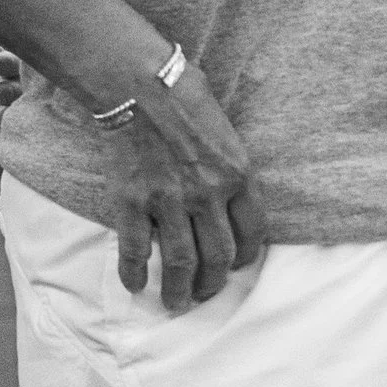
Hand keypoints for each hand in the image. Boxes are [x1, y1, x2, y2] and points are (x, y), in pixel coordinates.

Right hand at [99, 64, 265, 313]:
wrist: (137, 81)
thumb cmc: (182, 92)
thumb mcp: (225, 128)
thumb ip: (229, 163)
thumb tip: (228, 182)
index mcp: (238, 175)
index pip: (252, 234)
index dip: (244, 258)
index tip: (235, 267)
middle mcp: (209, 194)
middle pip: (219, 256)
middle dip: (212, 283)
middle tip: (202, 295)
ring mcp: (170, 200)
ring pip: (181, 262)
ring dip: (178, 290)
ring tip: (174, 304)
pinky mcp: (134, 201)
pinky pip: (136, 248)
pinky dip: (134, 272)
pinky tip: (134, 286)